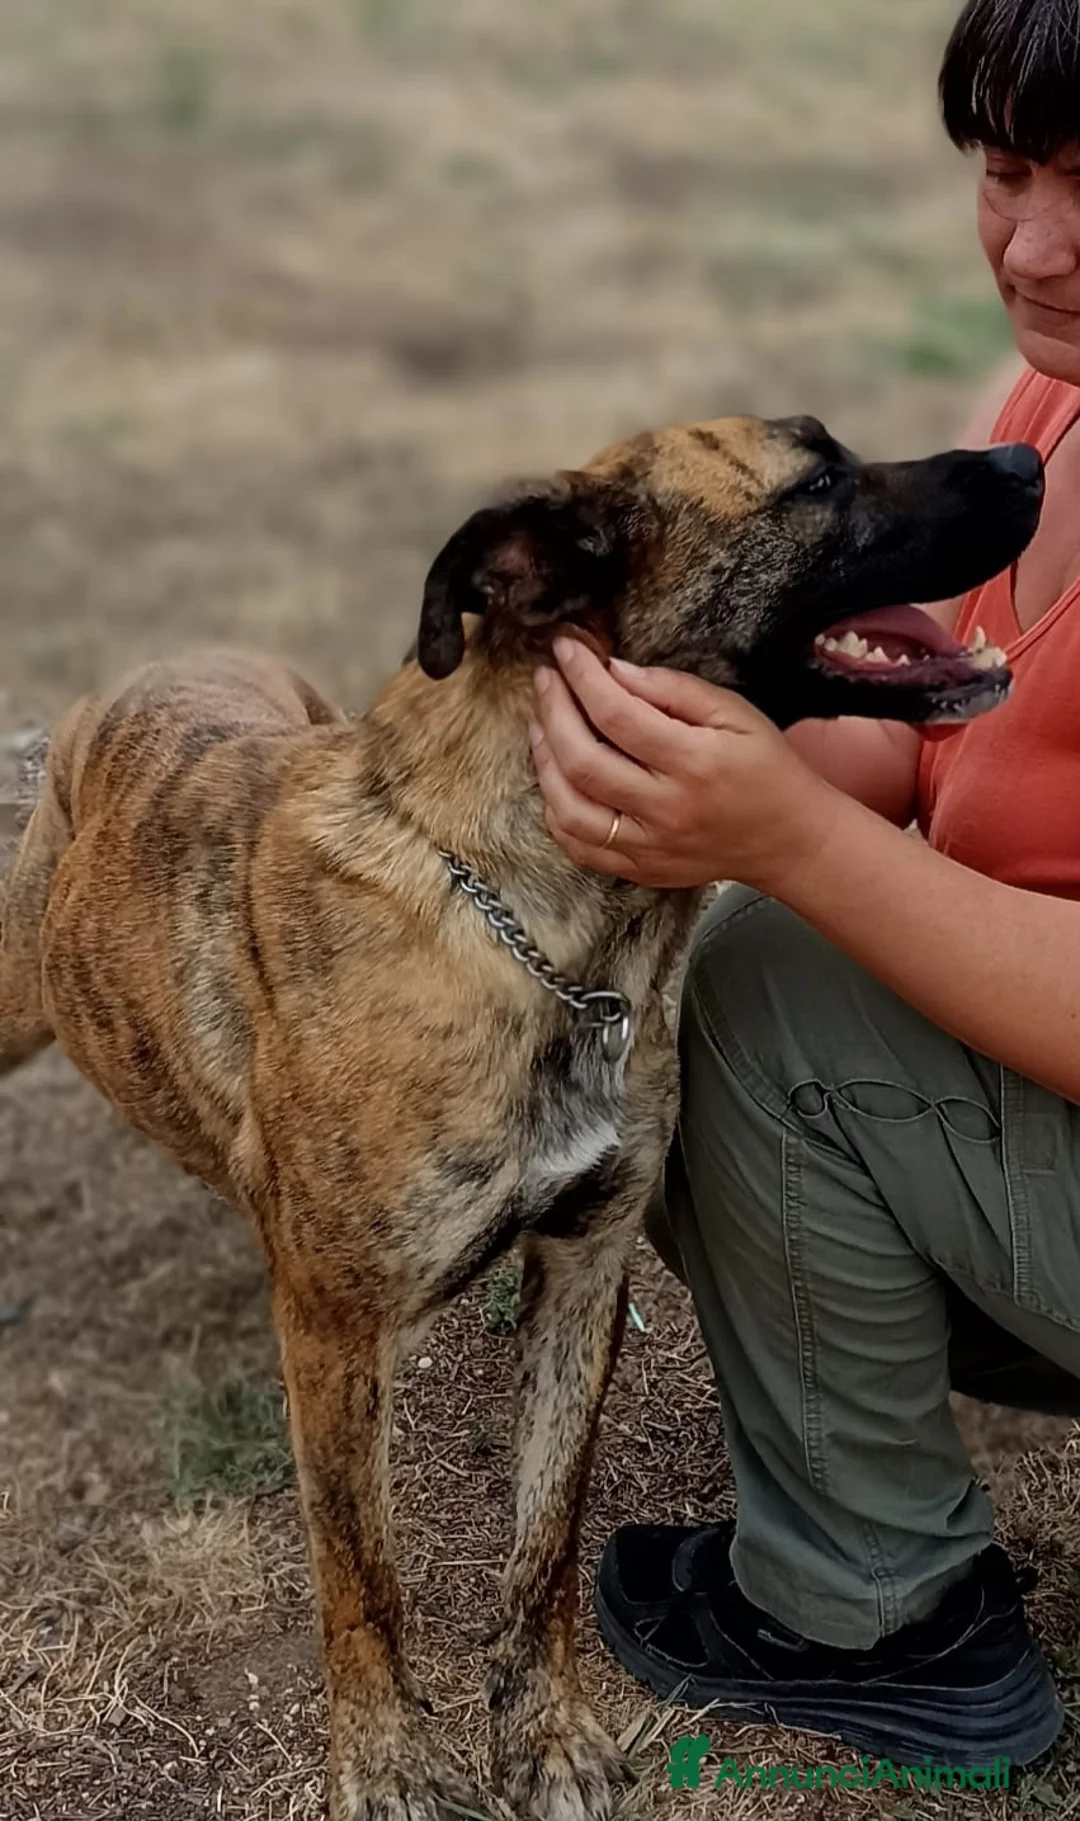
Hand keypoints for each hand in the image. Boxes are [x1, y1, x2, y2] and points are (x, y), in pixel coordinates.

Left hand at [529, 637, 840, 893]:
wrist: (788, 839)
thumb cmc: (766, 768)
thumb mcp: (735, 713)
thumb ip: (674, 690)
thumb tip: (614, 671)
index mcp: (693, 762)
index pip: (617, 713)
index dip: (582, 676)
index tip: (566, 649)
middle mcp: (665, 808)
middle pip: (582, 759)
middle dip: (553, 711)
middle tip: (545, 681)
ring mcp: (649, 845)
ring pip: (569, 809)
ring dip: (543, 763)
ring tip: (540, 726)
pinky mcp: (640, 868)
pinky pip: (579, 846)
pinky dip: (556, 811)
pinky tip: (556, 779)